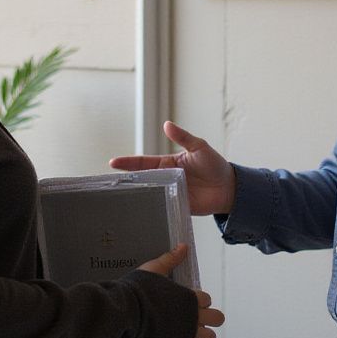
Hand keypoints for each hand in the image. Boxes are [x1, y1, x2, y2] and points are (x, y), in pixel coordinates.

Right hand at [110, 120, 236, 215]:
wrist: (228, 187)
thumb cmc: (214, 165)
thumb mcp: (199, 147)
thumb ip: (183, 137)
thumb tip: (167, 124)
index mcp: (167, 163)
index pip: (143, 162)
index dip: (128, 162)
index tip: (113, 162)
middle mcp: (165, 178)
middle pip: (142, 180)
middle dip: (126, 182)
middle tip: (109, 185)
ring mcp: (169, 194)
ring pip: (149, 195)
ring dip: (137, 197)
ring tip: (119, 200)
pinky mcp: (176, 207)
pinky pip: (162, 208)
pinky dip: (152, 210)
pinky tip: (141, 213)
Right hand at [138, 244, 224, 337]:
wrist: (125, 314)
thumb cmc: (137, 291)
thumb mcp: (153, 270)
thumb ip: (170, 259)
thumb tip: (183, 246)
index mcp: (191, 297)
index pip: (207, 299)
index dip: (198, 300)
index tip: (187, 302)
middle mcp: (195, 316)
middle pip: (217, 319)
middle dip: (208, 318)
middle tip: (195, 318)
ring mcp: (188, 334)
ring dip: (202, 335)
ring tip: (189, 333)